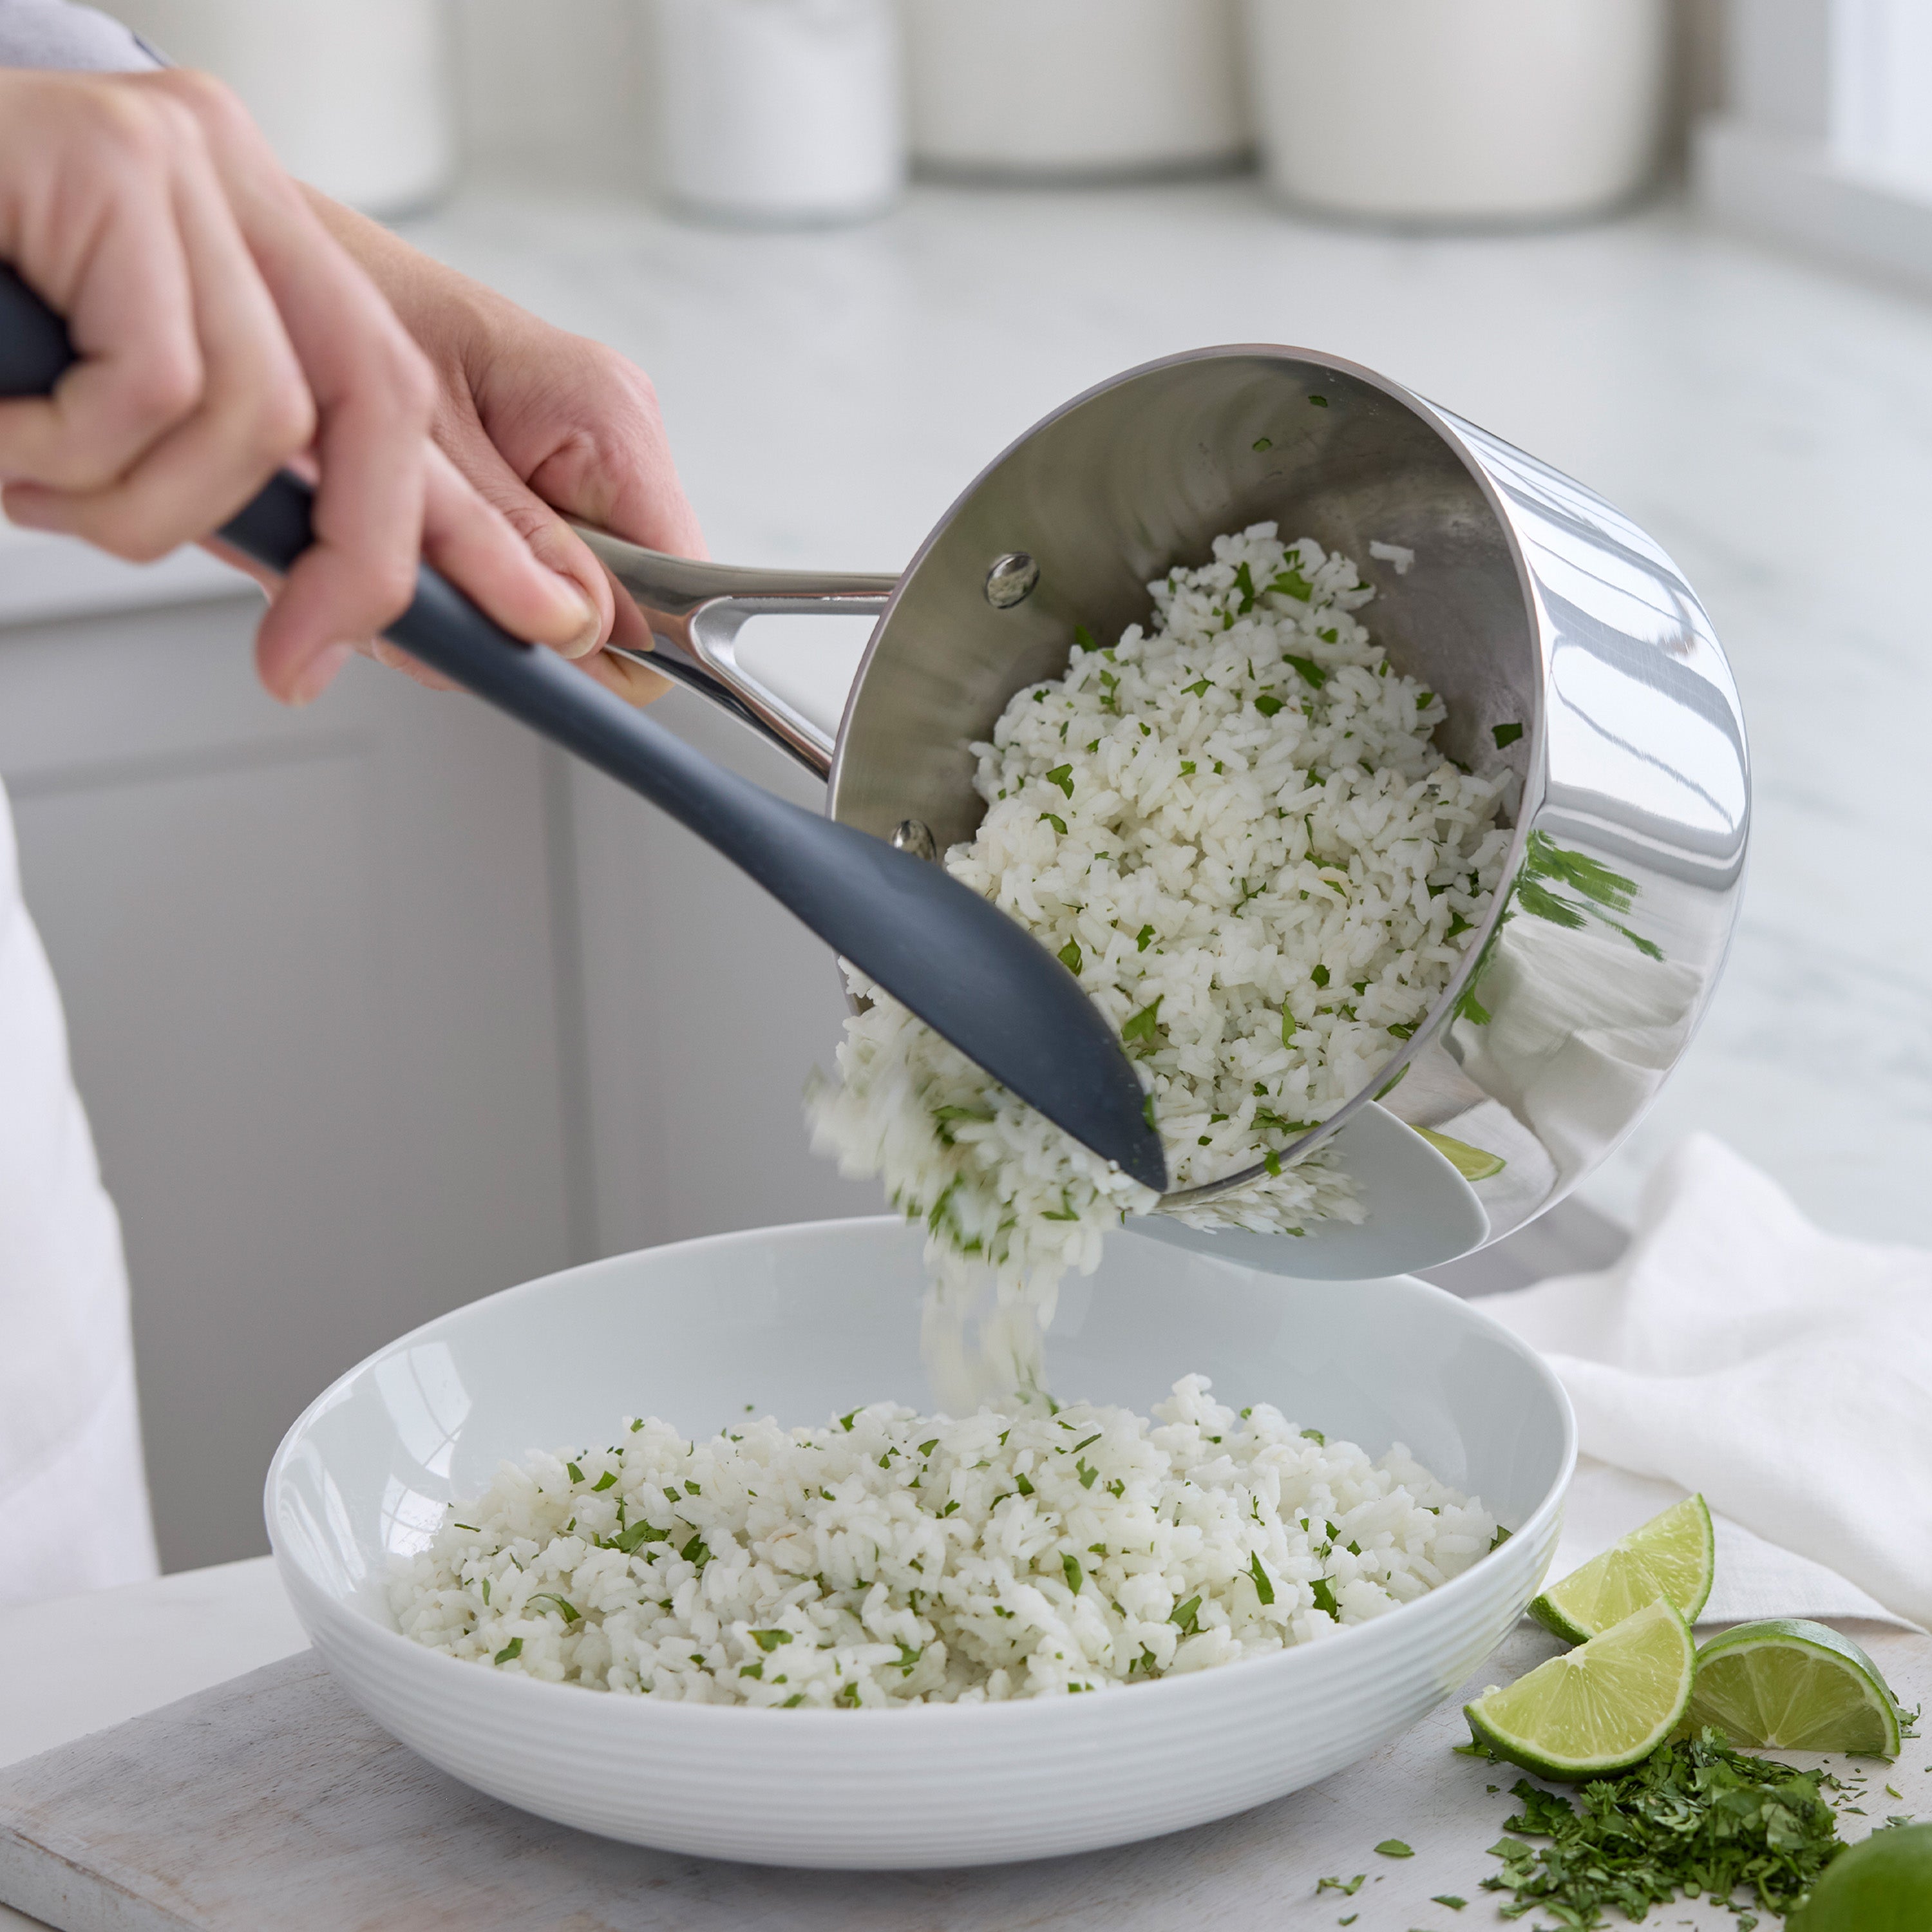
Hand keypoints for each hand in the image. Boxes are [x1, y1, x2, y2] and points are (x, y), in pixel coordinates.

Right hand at [0, 68, 599, 703]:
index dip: (480, 532)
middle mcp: (236, 181)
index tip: (535, 632)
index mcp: (259, 238)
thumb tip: (364, 603)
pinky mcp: (109, 159)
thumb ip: (254, 483)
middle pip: (385, 402)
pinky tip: (7, 438)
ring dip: (145, 509)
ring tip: (38, 485)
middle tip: (296, 661)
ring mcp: (179, 161)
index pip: (405, 399)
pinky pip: (156, 389)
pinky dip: (71, 456)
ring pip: (260, 417)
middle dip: (363, 562)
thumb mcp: (133, 418)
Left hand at [307, 197, 704, 705]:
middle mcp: (599, 445)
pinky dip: (432, 588)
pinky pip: (502, 586)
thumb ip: (508, 544)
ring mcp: (560, 472)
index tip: (516, 640)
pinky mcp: (513, 490)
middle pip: (611, 618)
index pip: (684, 584)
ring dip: (452, 610)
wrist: (254, 257)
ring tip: (373, 546)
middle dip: (506, 626)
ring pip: (545, 617)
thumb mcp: (417, 445)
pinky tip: (376, 541)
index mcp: (606, 417)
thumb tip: (582, 632)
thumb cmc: (326, 301)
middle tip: (413, 584)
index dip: (611, 644)